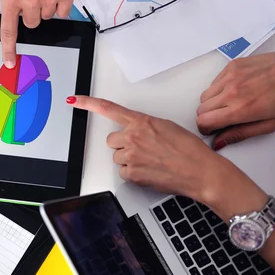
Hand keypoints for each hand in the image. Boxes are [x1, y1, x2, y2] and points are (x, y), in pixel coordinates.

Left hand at [68, 95, 268, 220]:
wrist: (200, 171)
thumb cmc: (189, 150)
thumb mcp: (166, 127)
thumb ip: (144, 126)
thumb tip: (135, 131)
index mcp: (141, 122)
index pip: (108, 109)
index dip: (88, 103)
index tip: (74, 100)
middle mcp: (133, 137)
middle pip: (111, 140)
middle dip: (123, 145)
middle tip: (142, 149)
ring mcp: (131, 156)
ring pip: (117, 157)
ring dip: (129, 159)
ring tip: (150, 161)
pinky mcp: (131, 174)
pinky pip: (122, 172)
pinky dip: (132, 173)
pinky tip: (149, 171)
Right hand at [197, 40, 274, 149]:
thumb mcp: (270, 124)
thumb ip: (241, 134)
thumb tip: (220, 141)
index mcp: (241, 109)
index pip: (204, 121)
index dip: (205, 129)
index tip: (211, 130)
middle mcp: (232, 91)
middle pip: (201, 109)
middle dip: (208, 117)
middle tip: (221, 119)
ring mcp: (230, 76)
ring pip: (204, 95)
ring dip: (212, 103)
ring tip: (230, 104)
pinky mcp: (232, 65)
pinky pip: (214, 82)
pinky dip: (219, 89)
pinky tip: (235, 91)